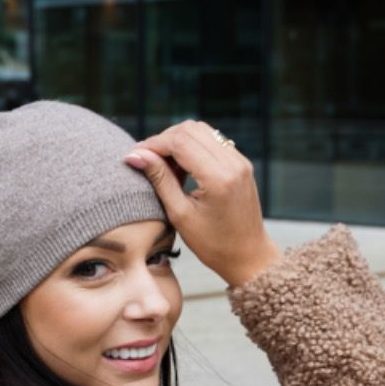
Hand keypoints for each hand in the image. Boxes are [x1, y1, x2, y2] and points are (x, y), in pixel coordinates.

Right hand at [123, 120, 282, 285]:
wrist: (248, 256)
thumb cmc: (213, 244)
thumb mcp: (180, 215)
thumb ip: (160, 180)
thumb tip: (136, 155)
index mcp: (219, 178)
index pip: (180, 142)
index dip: (154, 144)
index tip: (136, 155)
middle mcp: (233, 163)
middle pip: (190, 129)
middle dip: (164, 139)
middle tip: (147, 159)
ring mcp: (240, 161)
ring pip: (201, 130)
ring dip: (178, 141)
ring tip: (164, 165)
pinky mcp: (241, 163)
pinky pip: (212, 141)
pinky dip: (192, 146)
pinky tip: (181, 167)